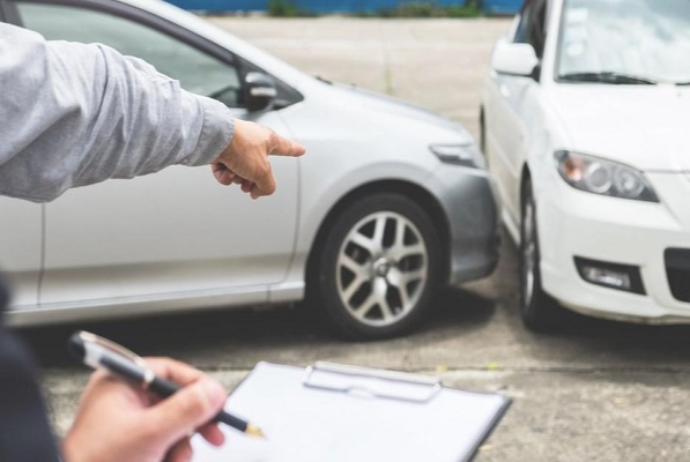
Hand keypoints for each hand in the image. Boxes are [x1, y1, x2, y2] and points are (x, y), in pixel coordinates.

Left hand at [62, 358, 226, 461]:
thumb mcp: (149, 433)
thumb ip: (186, 410)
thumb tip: (214, 392)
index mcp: (120, 383)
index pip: (169, 372)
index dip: (197, 386)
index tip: (217, 401)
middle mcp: (123, 399)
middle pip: (175, 400)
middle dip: (193, 422)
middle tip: (214, 433)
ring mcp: (127, 424)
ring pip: (173, 425)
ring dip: (182, 445)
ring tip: (176, 459)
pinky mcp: (131, 446)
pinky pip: (163, 443)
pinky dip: (170, 455)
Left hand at [211, 119, 304, 198]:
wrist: (213, 138)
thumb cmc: (239, 145)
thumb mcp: (262, 171)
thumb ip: (267, 186)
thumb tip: (260, 191)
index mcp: (269, 140)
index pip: (286, 147)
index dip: (294, 150)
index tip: (301, 150)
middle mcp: (253, 141)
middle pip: (259, 168)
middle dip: (253, 180)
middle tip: (249, 187)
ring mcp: (236, 146)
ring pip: (241, 171)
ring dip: (238, 178)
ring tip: (234, 175)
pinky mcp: (221, 150)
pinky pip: (227, 169)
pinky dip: (225, 174)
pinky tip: (224, 172)